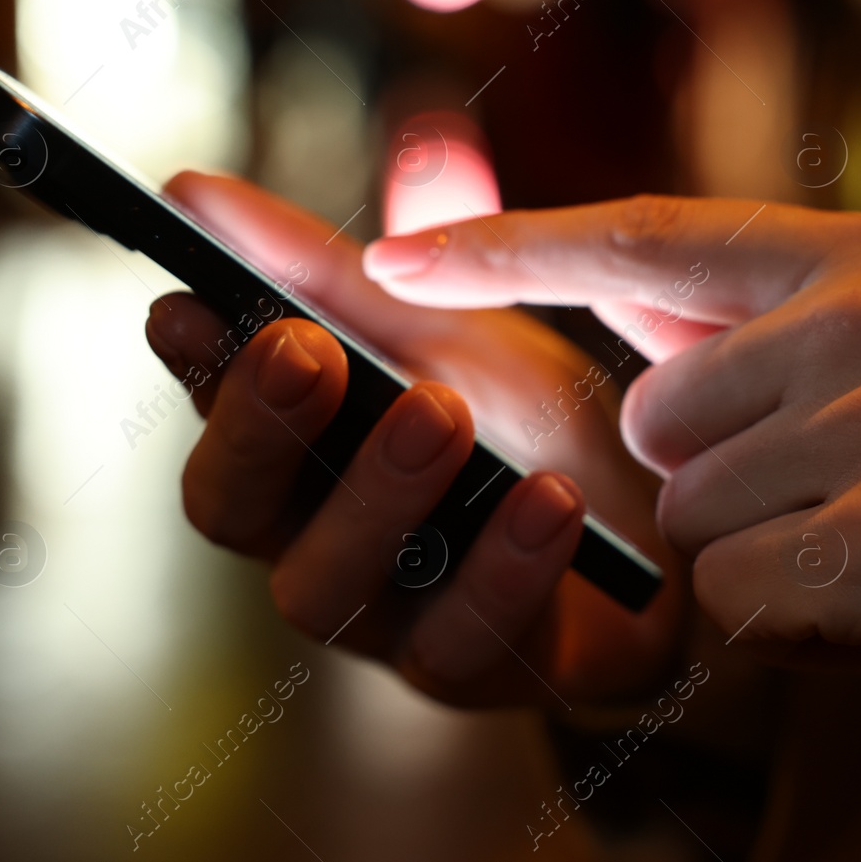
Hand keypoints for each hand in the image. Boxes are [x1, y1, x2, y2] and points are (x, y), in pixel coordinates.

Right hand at [144, 174, 685, 707]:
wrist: (674, 526)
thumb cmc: (532, 426)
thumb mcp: (441, 330)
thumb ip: (326, 274)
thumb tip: (191, 188)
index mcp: (302, 456)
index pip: (214, 414)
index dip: (194, 364)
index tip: (186, 300)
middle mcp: (318, 542)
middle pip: (236, 511)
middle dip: (264, 427)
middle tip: (307, 347)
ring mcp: (391, 620)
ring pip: (330, 588)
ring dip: (379, 493)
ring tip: (441, 409)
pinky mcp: (482, 673)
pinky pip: (464, 643)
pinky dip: (505, 567)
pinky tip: (549, 498)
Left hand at [361, 195, 860, 790]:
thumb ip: (764, 325)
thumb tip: (615, 299)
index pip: (646, 232)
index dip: (507, 246)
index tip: (391, 254)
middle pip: (655, 416)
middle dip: (716, 484)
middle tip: (847, 505)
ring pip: (691, 515)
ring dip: (762, 557)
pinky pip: (737, 595)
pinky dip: (792, 625)